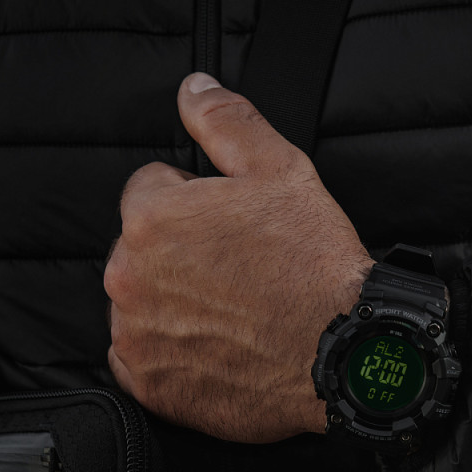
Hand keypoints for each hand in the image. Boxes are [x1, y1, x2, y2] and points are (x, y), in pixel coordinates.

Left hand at [104, 73, 373, 441]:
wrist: (342, 353)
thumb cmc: (315, 265)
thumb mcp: (282, 171)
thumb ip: (227, 122)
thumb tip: (194, 88)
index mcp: (153, 218)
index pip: (151, 190)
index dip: (196, 204)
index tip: (232, 229)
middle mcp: (130, 277)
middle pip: (143, 250)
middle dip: (181, 254)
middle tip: (240, 271)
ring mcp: (138, 335)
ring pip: (143, 303)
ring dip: (176, 302)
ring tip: (235, 311)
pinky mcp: (152, 384)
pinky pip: (143, 359)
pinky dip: (170, 353)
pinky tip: (217, 346)